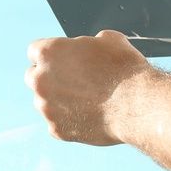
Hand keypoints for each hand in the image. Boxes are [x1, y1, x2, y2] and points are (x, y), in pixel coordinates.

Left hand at [26, 29, 150, 145]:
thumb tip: (91, 48)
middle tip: (70, 81)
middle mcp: (40, 80)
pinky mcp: (56, 130)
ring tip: (87, 101)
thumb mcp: (109, 40)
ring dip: (58, 100)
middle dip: (48, 78)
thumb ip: (89, 43)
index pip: (35, 51)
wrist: (137, 104)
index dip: (51, 55)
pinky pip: (57, 123)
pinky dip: (70, 121)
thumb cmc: (124, 69)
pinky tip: (90, 116)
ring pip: (44, 102)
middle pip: (33, 77)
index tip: (62, 61)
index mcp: (48, 52)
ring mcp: (46, 107)